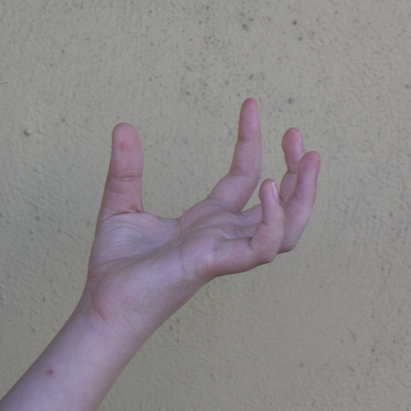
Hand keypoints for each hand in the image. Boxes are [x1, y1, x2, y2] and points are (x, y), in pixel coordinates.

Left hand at [77, 99, 319, 350]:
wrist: (102, 304)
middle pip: (278, 201)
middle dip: (294, 168)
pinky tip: (266, 187)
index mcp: (206, 222)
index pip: (242, 176)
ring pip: (287, 227)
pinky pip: (261, 246)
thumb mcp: (120, 206)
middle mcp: (222, 236)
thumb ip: (126, 169)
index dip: (251, 140)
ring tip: (308, 159)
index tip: (251, 105)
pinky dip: (272, 220)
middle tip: (297, 133)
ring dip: (302, 195)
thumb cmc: (115, 269)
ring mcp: (224, 251)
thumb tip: (123, 126)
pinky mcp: (215, 263)